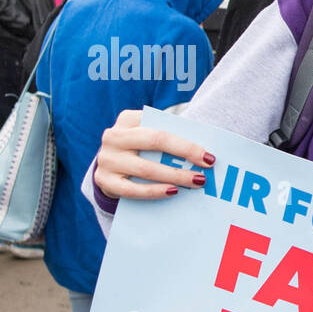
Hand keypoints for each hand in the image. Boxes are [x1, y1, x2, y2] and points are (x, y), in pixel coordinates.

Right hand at [94, 109, 214, 199]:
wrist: (109, 167)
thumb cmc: (139, 150)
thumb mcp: (148, 137)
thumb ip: (169, 137)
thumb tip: (203, 152)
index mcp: (128, 120)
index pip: (162, 128)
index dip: (187, 143)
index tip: (209, 157)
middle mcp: (114, 136)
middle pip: (154, 142)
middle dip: (184, 155)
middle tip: (207, 168)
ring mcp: (106, 158)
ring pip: (145, 168)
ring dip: (175, 176)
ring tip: (196, 182)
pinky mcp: (103, 180)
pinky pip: (131, 189)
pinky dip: (154, 191)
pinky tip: (173, 191)